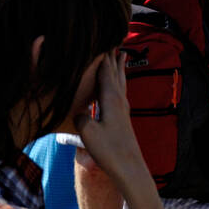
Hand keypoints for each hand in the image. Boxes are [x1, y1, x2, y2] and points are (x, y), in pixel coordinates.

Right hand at [74, 52, 146, 190]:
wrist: (129, 168)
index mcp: (111, 99)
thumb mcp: (88, 133)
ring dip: (118, 69)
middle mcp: (119, 101)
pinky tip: (117, 87)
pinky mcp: (123, 120)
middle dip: (112, 58)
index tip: (100, 41)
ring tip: (120, 56)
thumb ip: (81, 116)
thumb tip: (78, 111)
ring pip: (120, 83)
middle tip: (113, 41)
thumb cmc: (109, 150)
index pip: (105, 71)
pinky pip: (119, 93)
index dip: (101, 57)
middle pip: (115, 74)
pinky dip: (118, 83)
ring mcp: (123, 110)